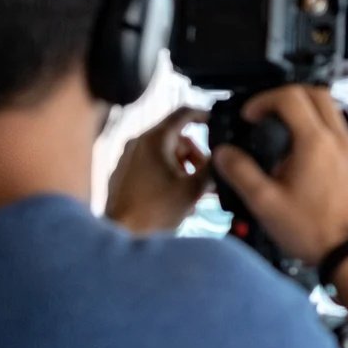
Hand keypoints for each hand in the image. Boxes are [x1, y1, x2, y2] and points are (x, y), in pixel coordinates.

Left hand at [105, 107, 210, 235]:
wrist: (121, 235)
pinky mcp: (123, 175)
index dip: (204, 115)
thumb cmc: (154, 211)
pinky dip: (169, 176)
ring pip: (166, 154)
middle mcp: (138, 144)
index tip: (216, 123)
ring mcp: (128, 159)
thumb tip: (225, 157)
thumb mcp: (194, 189)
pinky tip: (178, 199)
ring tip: (194, 194)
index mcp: (154, 140)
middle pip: (177, 138)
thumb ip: (213, 168)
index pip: (184, 113)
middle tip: (207, 178)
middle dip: (196, 157)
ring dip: (184, 170)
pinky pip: (152, 167)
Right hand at [212, 87, 347, 265]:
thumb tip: (225, 154)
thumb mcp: (266, 204)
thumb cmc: (316, 232)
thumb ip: (241, 173)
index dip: (263, 99)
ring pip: (334, 116)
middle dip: (288, 96)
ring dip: (308, 116)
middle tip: (268, 114)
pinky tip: (307, 166)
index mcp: (316, 142)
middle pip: (318, 94)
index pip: (290, 97)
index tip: (250, 116)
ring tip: (285, 142)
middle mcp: (341, 142)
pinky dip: (322, 138)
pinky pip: (343, 139)